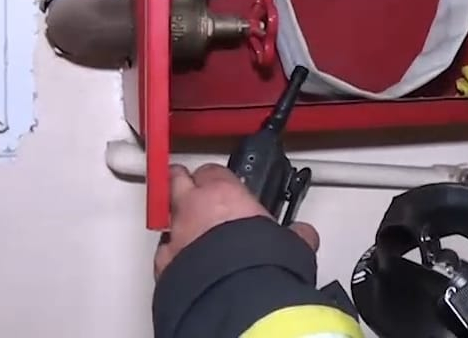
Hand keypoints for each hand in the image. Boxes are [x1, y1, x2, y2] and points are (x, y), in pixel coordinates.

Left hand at [153, 164, 320, 279]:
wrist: (233, 296)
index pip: (212, 171)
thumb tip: (303, 235)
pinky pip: (164, 254)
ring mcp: (175, 236)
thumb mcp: (288, 242)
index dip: (217, 177)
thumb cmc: (258, 262)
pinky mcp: (163, 266)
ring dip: (177, 223)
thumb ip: (292, 233)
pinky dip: (172, 256)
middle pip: (177, 181)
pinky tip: (183, 263)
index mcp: (222, 193)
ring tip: (191, 233)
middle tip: (193, 191)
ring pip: (166, 218)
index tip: (223, 184)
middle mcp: (192, 208)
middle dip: (182, 184)